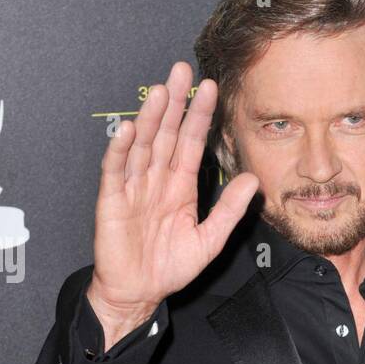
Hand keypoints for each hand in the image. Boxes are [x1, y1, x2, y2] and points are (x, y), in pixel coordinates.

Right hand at [87, 61, 257, 342]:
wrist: (139, 292)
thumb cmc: (170, 267)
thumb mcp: (210, 239)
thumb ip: (229, 210)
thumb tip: (253, 180)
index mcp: (180, 186)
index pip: (192, 142)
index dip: (199, 116)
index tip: (210, 88)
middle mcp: (157, 179)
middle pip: (166, 134)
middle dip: (174, 103)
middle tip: (182, 71)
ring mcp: (133, 187)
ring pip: (143, 146)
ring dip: (151, 119)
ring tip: (161, 93)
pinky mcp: (112, 201)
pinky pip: (116, 171)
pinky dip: (121, 151)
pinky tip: (130, 131)